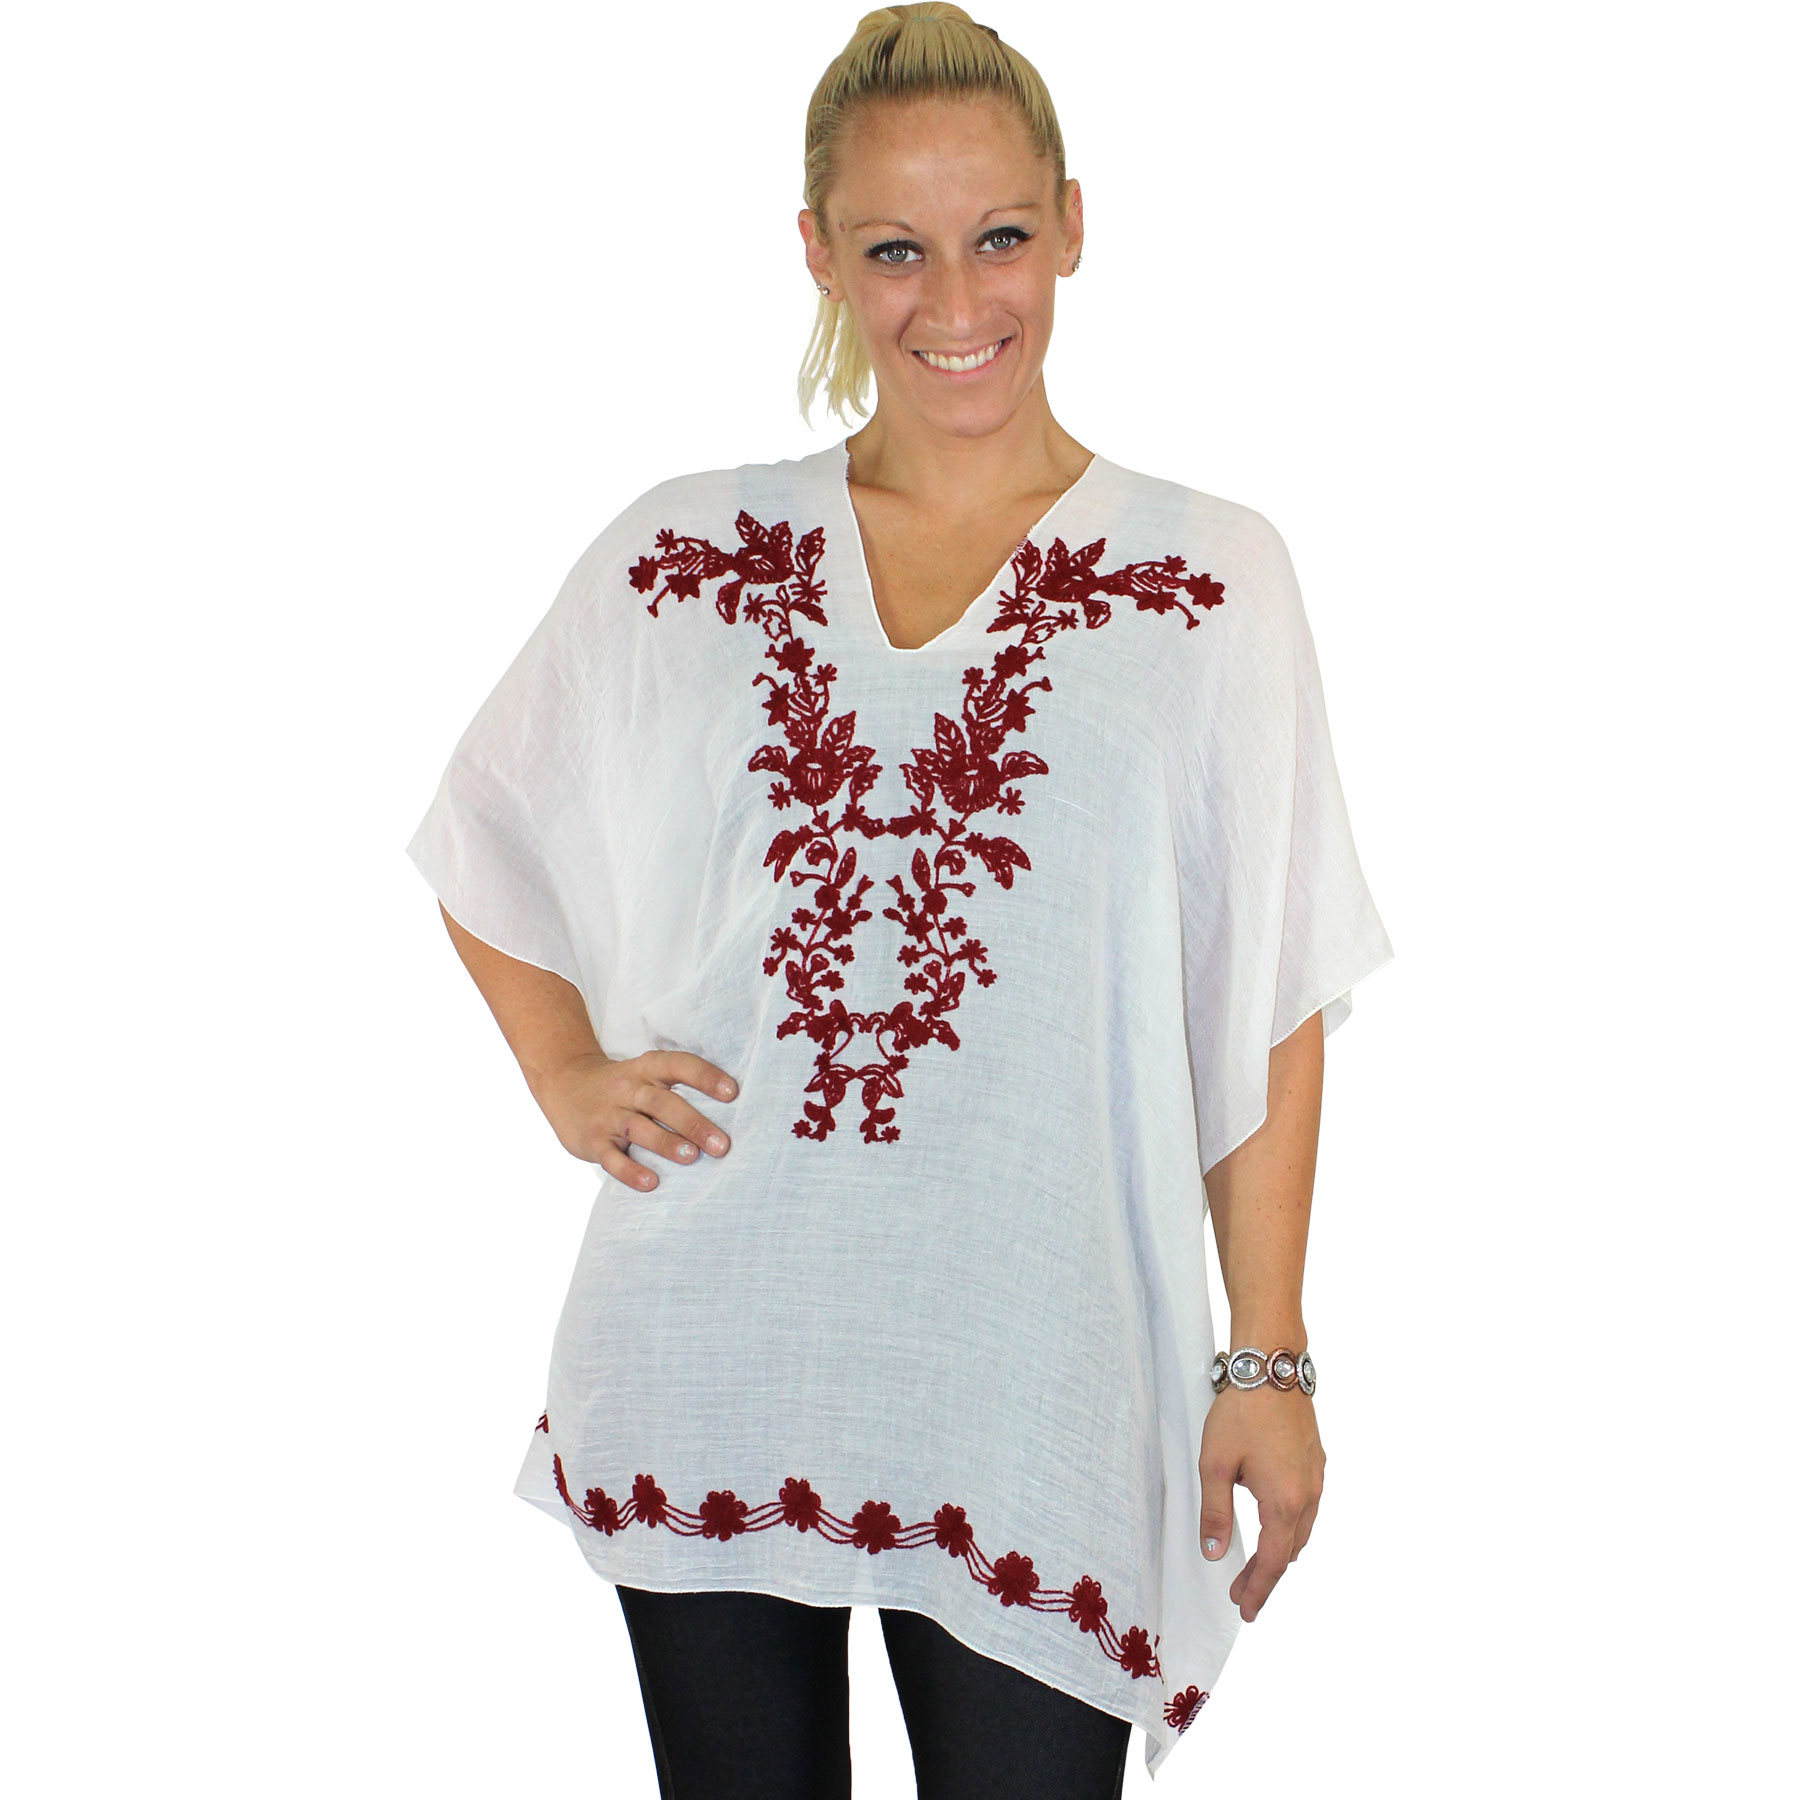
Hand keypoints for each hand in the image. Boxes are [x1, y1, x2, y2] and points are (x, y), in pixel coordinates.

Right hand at [530, 1049, 737, 1189]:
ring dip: (666, 1143)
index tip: (732, 1092)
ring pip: (639, 1128)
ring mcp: (608, 1115)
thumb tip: (733, 1110)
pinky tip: (651, 1184)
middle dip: (693, 1123)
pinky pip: (611, 1158)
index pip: (678, 1065)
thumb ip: (678, 1086)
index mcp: (646, 1070)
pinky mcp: (592, 1141)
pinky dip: (630, 1171)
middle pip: (663, 1103)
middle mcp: (628, 1089)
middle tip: (722, 1145)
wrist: (563, 1083)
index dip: (705, 1076)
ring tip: (691, 1157)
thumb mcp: (645, 1073)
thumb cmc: (622, 1086)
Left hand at [1197, 1382, 1324, 1621]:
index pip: (1273, 1562)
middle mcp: (1309, 1494)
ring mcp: (1316, 1476)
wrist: (1272, 1366)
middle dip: (1266, 1574)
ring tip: (1257, 1564)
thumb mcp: (1215, 1464)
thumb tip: (1214, 1554)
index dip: (1258, 1590)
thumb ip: (1215, 1513)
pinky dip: (1291, 1526)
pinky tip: (1276, 1521)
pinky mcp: (1316, 1459)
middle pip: (1289, 1550)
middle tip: (1241, 1592)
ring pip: (1302, 1529)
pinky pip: (1308, 1507)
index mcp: (1284, 1502)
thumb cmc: (1241, 1412)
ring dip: (1281, 1551)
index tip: (1245, 1611)